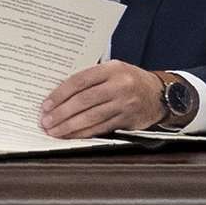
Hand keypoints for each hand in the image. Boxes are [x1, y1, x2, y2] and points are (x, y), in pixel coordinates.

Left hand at [41, 62, 164, 139]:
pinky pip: (101, 128)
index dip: (60, 94)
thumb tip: (57, 95)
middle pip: (84, 101)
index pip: (79, 81)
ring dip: (69, 126)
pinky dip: (84, 133)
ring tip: (54, 131)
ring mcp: (126, 103)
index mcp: (112, 69)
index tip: (45, 105)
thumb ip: (90, 79)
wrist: (159, 94)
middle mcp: (120, 85)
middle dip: (61, 113)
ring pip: (92, 117)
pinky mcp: (129, 119)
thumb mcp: (112, 71)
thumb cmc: (129, 81)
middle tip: (45, 122)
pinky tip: (71, 136)